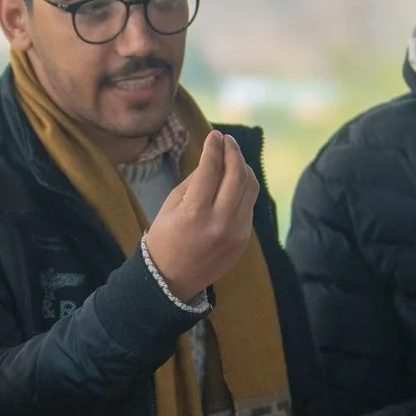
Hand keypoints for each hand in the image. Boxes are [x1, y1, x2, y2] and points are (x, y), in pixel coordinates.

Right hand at [142, 130, 259, 300]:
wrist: (172, 280)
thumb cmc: (165, 238)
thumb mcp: (171, 205)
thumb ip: (195, 180)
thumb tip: (214, 157)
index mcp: (195, 212)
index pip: (211, 169)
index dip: (214, 147)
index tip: (214, 134)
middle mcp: (220, 222)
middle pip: (238, 174)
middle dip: (233, 152)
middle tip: (227, 141)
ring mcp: (236, 232)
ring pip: (250, 188)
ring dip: (243, 167)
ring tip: (233, 157)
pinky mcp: (244, 239)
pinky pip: (249, 205)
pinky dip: (243, 189)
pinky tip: (233, 182)